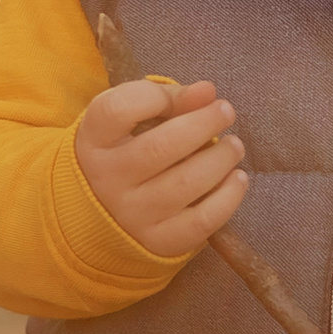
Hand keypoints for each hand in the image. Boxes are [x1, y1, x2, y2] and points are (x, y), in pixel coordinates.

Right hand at [74, 73, 247, 259]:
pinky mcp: (158, 240)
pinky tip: (237, 179)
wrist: (103, 214)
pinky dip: (228, 197)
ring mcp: (132, 214)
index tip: (186, 95)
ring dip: (221, 159)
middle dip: (204, 124)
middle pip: (161, 147)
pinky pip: (202, 221)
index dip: (157, 96)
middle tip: (226, 112)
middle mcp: (108, 179)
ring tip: (234, 146)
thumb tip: (208, 92)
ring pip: (186, 183)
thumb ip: (167, 99)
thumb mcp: (131, 120)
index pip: (117, 110)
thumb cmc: (125, 152)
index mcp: (95, 140)